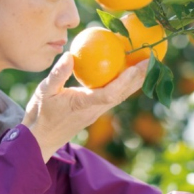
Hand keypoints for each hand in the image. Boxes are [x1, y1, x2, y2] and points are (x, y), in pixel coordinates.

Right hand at [21, 53, 148, 161]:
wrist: (40, 138)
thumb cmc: (40, 114)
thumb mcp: (43, 91)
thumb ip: (58, 74)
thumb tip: (71, 55)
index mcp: (83, 105)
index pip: (108, 94)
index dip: (124, 81)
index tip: (136, 67)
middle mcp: (94, 110)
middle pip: (122, 94)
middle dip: (139, 78)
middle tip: (153, 60)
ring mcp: (96, 112)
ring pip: (121, 96)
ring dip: (136, 81)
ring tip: (148, 64)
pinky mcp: (95, 112)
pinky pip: (114, 96)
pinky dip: (124, 84)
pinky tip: (128, 72)